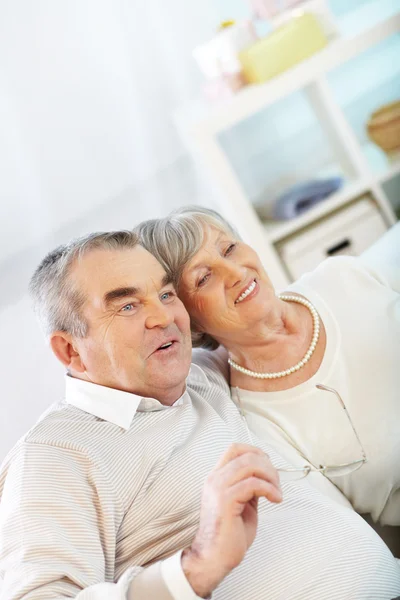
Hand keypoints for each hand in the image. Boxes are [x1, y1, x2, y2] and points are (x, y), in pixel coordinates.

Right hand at [182, 443, 281, 597]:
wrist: (214, 558)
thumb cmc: (230, 533)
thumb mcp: (242, 502)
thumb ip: (249, 486)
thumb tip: (265, 474)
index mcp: (217, 477)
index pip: (235, 449)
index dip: (255, 451)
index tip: (269, 466)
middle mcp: (215, 479)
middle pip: (246, 454)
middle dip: (268, 466)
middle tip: (276, 484)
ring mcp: (219, 489)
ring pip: (250, 465)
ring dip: (270, 476)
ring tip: (276, 492)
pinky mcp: (226, 501)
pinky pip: (253, 484)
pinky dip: (269, 489)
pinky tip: (275, 499)